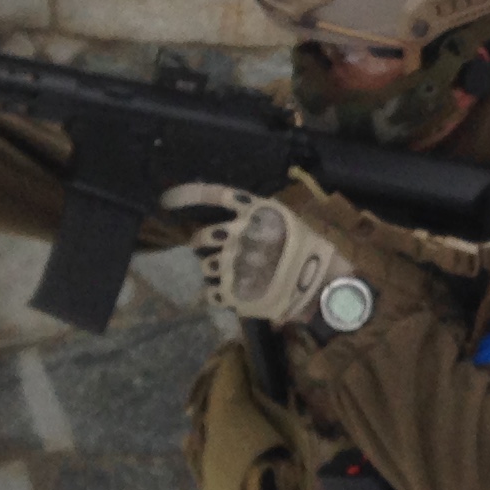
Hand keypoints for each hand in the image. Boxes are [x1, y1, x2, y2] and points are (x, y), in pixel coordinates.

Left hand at [162, 182, 356, 326]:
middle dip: (203, 245)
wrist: (323, 288)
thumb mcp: (290, 224)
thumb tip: (241, 223)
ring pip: (205, 267)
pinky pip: (211, 292)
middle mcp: (238, 234)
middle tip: (216, 252)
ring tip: (237, 277)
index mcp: (256, 212)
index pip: (213, 195)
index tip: (166, 200)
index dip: (186, 195)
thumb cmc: (313, 253)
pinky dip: (219, 294)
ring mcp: (232, 263)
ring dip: (216, 271)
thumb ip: (261, 222)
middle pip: (202, 238)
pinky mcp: (232, 290)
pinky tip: (236, 294)